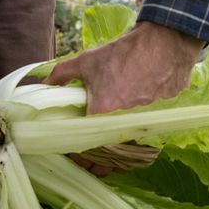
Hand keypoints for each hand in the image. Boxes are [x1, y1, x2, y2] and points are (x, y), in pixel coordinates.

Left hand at [43, 19, 203, 173]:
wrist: (163, 43)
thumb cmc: (122, 52)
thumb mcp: (86, 61)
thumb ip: (62, 74)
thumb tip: (44, 82)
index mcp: (101, 112)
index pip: (86, 144)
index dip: (79, 155)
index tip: (74, 157)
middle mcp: (123, 122)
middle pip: (107, 152)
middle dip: (98, 162)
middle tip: (91, 165)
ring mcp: (145, 122)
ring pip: (127, 147)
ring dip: (118, 154)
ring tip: (110, 158)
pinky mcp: (161, 118)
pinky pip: (146, 136)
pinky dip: (138, 141)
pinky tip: (131, 141)